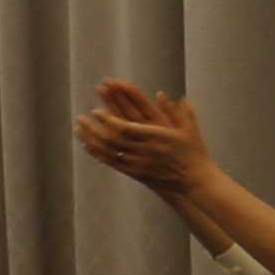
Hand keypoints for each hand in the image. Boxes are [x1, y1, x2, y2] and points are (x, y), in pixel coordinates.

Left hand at [75, 80, 213, 197]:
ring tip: (79, 129)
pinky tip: (87, 146)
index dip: (110, 120)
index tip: (96, 111)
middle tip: (81, 117)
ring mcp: (140, 164)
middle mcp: (146, 151)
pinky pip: (113, 164)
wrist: (195, 181)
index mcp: (158, 137)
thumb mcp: (189, 130)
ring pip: (110, 152)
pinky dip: (99, 154)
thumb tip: (162, 93)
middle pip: (114, 139)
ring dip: (92, 140)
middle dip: (95, 128)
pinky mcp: (136, 174)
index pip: (128, 128)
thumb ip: (176, 111)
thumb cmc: (193, 153)